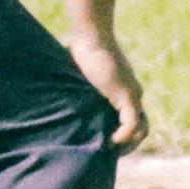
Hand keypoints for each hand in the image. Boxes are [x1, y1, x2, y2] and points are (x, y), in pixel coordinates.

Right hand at [70, 37, 148, 153]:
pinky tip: (110, 142)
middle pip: (140, 127)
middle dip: (127, 144)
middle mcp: (131, 95)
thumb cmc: (81, 47)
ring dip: (129, 144)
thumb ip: (74, 85)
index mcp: (121, 91)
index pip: (130, 119)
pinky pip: (132, 125)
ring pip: (142, 129)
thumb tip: (47, 86)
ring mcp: (132, 96)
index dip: (121, 134)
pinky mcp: (128, 96)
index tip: (103, 144)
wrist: (91, 35)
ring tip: (111, 150)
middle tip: (108, 153)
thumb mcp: (77, 73)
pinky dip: (124, 137)